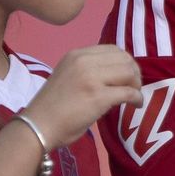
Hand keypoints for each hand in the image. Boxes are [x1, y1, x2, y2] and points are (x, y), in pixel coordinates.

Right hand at [20, 45, 143, 150]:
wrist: (37, 126)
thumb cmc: (51, 107)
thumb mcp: (68, 76)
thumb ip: (88, 71)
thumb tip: (115, 77)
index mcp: (76, 55)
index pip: (112, 49)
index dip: (125, 62)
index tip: (127, 76)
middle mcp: (84, 61)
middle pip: (124, 59)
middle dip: (134, 73)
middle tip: (134, 87)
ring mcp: (91, 78)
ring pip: (129, 72)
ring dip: (137, 84)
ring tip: (134, 96)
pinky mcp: (98, 96)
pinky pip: (128, 92)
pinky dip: (137, 98)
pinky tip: (136, 105)